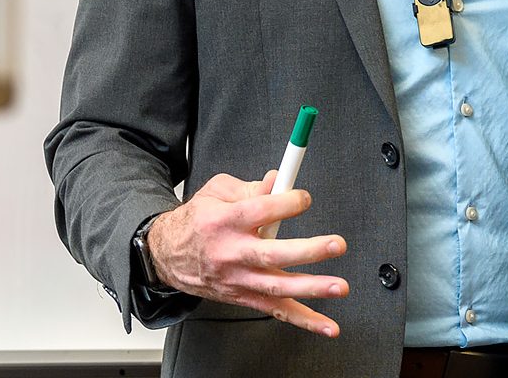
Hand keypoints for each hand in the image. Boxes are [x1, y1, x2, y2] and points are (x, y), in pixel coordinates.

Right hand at [148, 170, 348, 336]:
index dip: (287, 203)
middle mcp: (232, 253)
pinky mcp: (244, 297)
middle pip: (273, 254)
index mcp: (224, 221)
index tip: (304, 198)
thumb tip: (281, 181)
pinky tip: (327, 325)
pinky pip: (276, 311)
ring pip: (277, 287)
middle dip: (308, 251)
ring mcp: (239, 279)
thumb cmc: (196, 221)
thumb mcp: (216, 192)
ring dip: (312, 288)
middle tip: (335, 245)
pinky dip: (304, 320)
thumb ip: (251, 187)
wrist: (168, 256)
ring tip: (339, 286)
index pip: (261, 212)